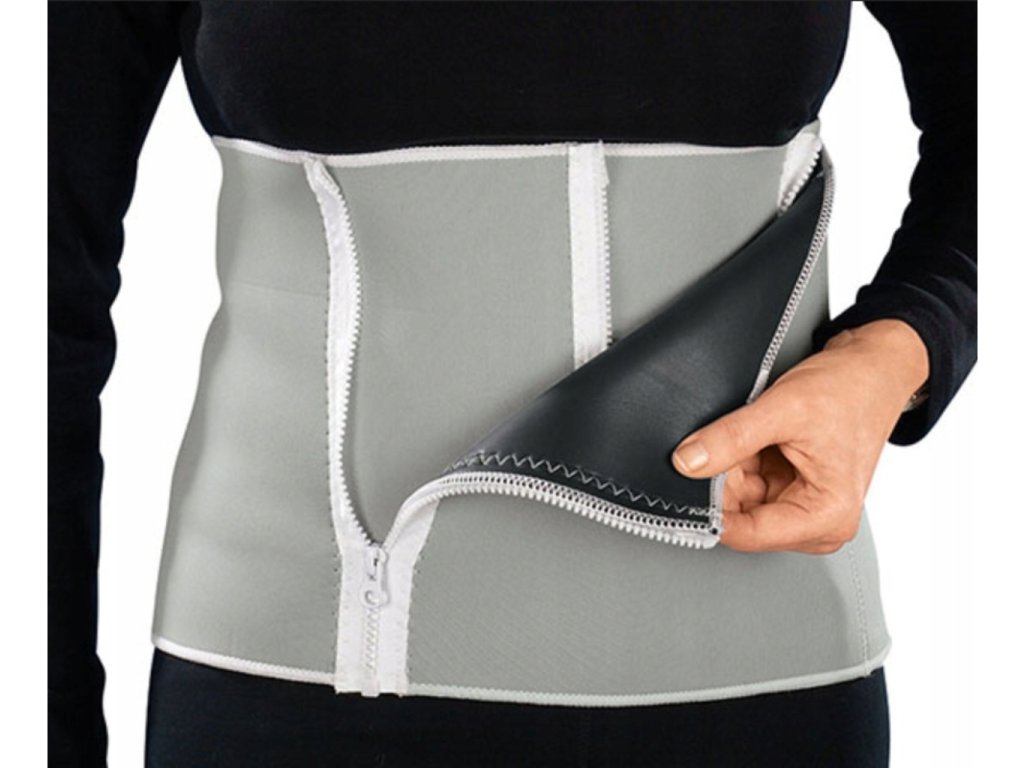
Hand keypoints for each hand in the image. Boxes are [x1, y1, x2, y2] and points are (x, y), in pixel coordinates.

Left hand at [671, 319, 928, 553]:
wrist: (872, 368)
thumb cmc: (850, 389)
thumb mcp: (783, 409)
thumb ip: (732, 438)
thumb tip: (688, 462)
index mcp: (827, 516)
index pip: (748, 533)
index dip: (710, 512)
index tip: (682, 487)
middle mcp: (818, 522)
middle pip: (742, 517)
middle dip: (722, 484)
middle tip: (715, 445)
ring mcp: (803, 507)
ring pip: (741, 501)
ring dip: (730, 470)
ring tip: (742, 436)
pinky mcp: (791, 491)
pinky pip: (749, 486)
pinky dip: (738, 463)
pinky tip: (745, 440)